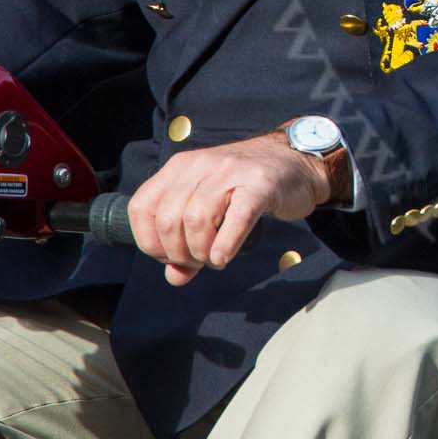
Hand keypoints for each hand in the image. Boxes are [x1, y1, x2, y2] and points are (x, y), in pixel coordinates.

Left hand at [126, 133, 330, 285]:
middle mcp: (201, 164)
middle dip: (178, 253)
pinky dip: (225, 245)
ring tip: (214, 258)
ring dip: (201, 252)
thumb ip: (187, 241)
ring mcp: (230, 171)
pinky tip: (224, 257)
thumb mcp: (209, 206)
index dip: (150, 242)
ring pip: (197, 220)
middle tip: (197, 261)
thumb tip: (175, 277)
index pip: (142, 208)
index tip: (169, 257)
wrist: (295, 161)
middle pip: (170, 219)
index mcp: (180, 167)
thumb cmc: (246, 187)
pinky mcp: (259, 185)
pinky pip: (235, 219)